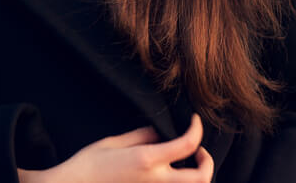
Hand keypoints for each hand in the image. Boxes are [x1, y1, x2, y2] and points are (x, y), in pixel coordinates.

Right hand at [19, 113, 212, 182]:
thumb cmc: (88, 165)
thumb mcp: (115, 142)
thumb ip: (143, 136)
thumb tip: (162, 134)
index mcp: (147, 160)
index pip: (188, 145)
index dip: (197, 130)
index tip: (194, 120)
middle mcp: (155, 182)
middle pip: (200, 179)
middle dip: (207, 163)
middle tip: (199, 151)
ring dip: (195, 175)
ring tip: (186, 161)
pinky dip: (179, 182)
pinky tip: (169, 172)